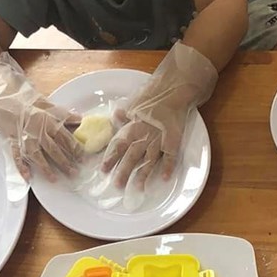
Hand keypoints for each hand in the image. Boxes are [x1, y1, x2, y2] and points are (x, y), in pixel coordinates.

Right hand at [0, 51, 78, 179]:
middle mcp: (36, 129)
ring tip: (54, 179)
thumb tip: (80, 119)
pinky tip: (27, 177)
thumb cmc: (24, 98)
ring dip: (46, 168)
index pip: (64, 136)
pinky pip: (16, 155)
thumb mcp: (46, 103)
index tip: (82, 157)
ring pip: (36, 154)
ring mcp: (23, 135)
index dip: (74, 147)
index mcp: (47, 119)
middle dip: (64, 162)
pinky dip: (21, 166)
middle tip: (74, 173)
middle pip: (53, 148)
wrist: (1, 94)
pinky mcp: (11, 139)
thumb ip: (63, 113)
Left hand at [100, 41, 216, 187]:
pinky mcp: (174, 140)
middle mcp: (144, 135)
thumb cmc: (154, 94)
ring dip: (142, 175)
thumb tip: (115, 118)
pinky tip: (166, 179)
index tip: (103, 170)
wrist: (174, 88)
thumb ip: (125, 114)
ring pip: (148, 160)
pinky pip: (171, 156)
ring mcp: (159, 139)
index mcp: (132, 126)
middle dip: (123, 172)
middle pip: (131, 156)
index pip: (118, 145)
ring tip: (137, 189)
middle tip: (116, 186)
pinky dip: (169, 167)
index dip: (110, 158)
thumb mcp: (134, 103)